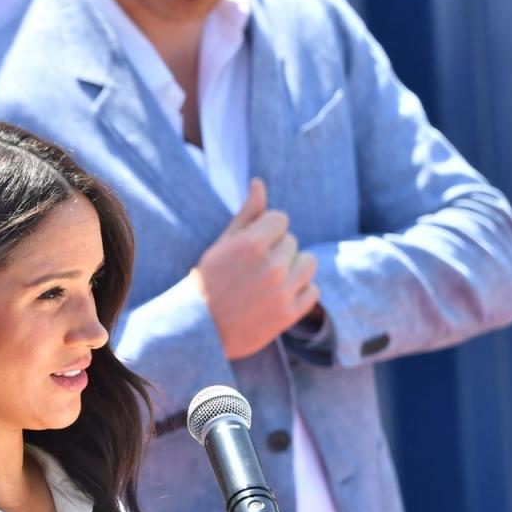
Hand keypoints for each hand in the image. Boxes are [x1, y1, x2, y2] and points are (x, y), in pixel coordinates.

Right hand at [192, 178, 319, 359]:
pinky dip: (300, 291)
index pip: (280, 219)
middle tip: (253, 269)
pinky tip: (279, 296)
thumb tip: (259, 182)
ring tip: (271, 279)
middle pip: (292, 241)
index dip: (266, 230)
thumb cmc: (209, 281)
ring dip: (294, 267)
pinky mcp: (289, 314)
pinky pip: (313, 290)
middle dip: (276, 250)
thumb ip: (246, 213)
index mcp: (252, 244)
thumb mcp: (222, 243)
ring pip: (309, 263)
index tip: (251, 246)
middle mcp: (271, 266)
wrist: (199, 329)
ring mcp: (282, 292)